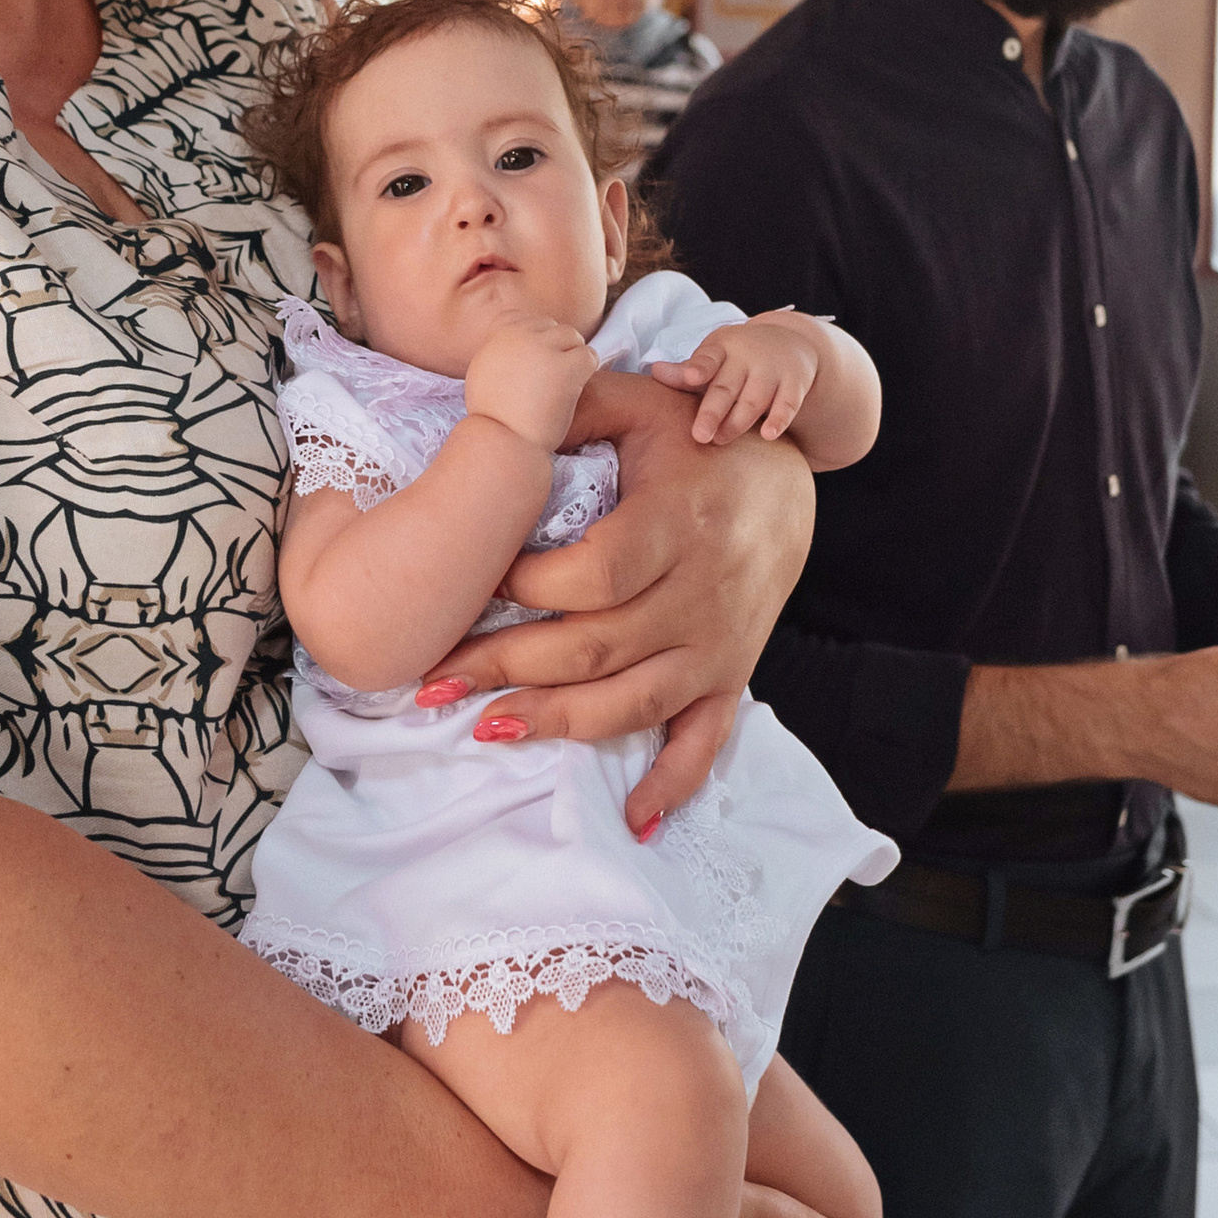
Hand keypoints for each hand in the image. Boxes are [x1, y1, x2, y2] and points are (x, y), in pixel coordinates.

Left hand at [430, 368, 815, 833]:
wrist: (784, 469)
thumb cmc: (695, 431)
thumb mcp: (639, 398)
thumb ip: (569, 402)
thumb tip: (496, 412)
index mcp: (676, 522)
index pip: (597, 574)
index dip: (529, 589)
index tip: (474, 586)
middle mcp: (702, 592)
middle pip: (599, 648)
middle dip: (509, 669)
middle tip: (433, 681)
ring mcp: (718, 641)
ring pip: (635, 703)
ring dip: (558, 724)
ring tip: (484, 731)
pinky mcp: (731, 672)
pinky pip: (707, 740)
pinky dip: (674, 783)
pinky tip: (635, 819)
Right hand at [464, 314, 594, 453]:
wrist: (503, 443)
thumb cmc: (494, 419)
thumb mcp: (483, 375)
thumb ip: (498, 352)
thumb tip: (513, 343)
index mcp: (497, 337)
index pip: (521, 318)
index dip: (533, 339)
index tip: (535, 364)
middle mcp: (518, 336)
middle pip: (550, 326)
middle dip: (554, 348)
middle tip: (552, 378)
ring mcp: (542, 349)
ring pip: (572, 337)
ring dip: (572, 357)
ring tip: (563, 385)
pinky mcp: (565, 368)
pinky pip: (588, 356)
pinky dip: (587, 370)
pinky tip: (577, 388)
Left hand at [650, 312, 820, 445]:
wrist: (790, 343)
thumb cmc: (739, 357)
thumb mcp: (715, 356)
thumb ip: (688, 371)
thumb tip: (654, 372)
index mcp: (723, 347)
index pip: (709, 358)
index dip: (698, 368)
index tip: (691, 377)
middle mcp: (748, 357)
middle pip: (727, 386)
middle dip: (713, 411)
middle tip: (699, 435)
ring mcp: (773, 370)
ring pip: (754, 399)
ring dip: (738, 421)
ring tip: (720, 440)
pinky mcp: (795, 384)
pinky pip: (788, 404)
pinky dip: (779, 419)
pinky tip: (769, 435)